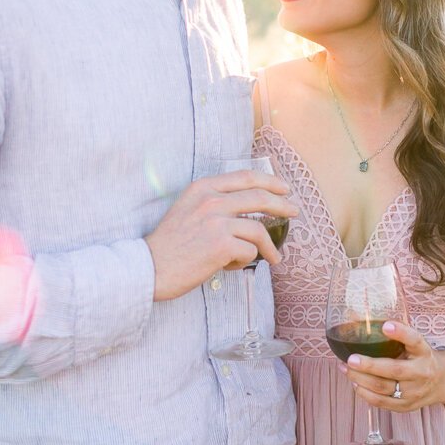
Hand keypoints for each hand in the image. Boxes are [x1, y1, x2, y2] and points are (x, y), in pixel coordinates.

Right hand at [145, 168, 295, 300]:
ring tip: (274, 258)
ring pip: (258, 229)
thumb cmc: (169, 245)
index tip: (284, 188)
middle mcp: (211, 200)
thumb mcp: (188, 209)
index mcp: (203, 187)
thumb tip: (249, 213)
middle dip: (282, 205)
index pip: (245, 177)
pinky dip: (245, 261)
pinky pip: (249, 252)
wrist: (149, 268)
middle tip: (295, 212)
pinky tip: (232, 266)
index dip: (270, 181)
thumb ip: (214, 203)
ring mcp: (217, 221)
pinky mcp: (221, 245)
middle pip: (259, 197)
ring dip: (268, 246)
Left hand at [342, 321, 444, 411]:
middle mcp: (422, 372)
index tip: (385, 326)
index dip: (401, 333)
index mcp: (424, 352)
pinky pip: (382, 402)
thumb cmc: (422, 357)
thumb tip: (365, 321)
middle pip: (394, 370)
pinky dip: (365, 393)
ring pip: (383, 388)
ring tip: (345, 369)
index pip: (415, 340)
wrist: (443, 382)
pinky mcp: (406, 406)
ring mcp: (415, 392)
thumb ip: (399, 335)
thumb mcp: (417, 344)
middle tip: (350, 358)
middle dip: (369, 365)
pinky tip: (355, 383)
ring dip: (360, 379)